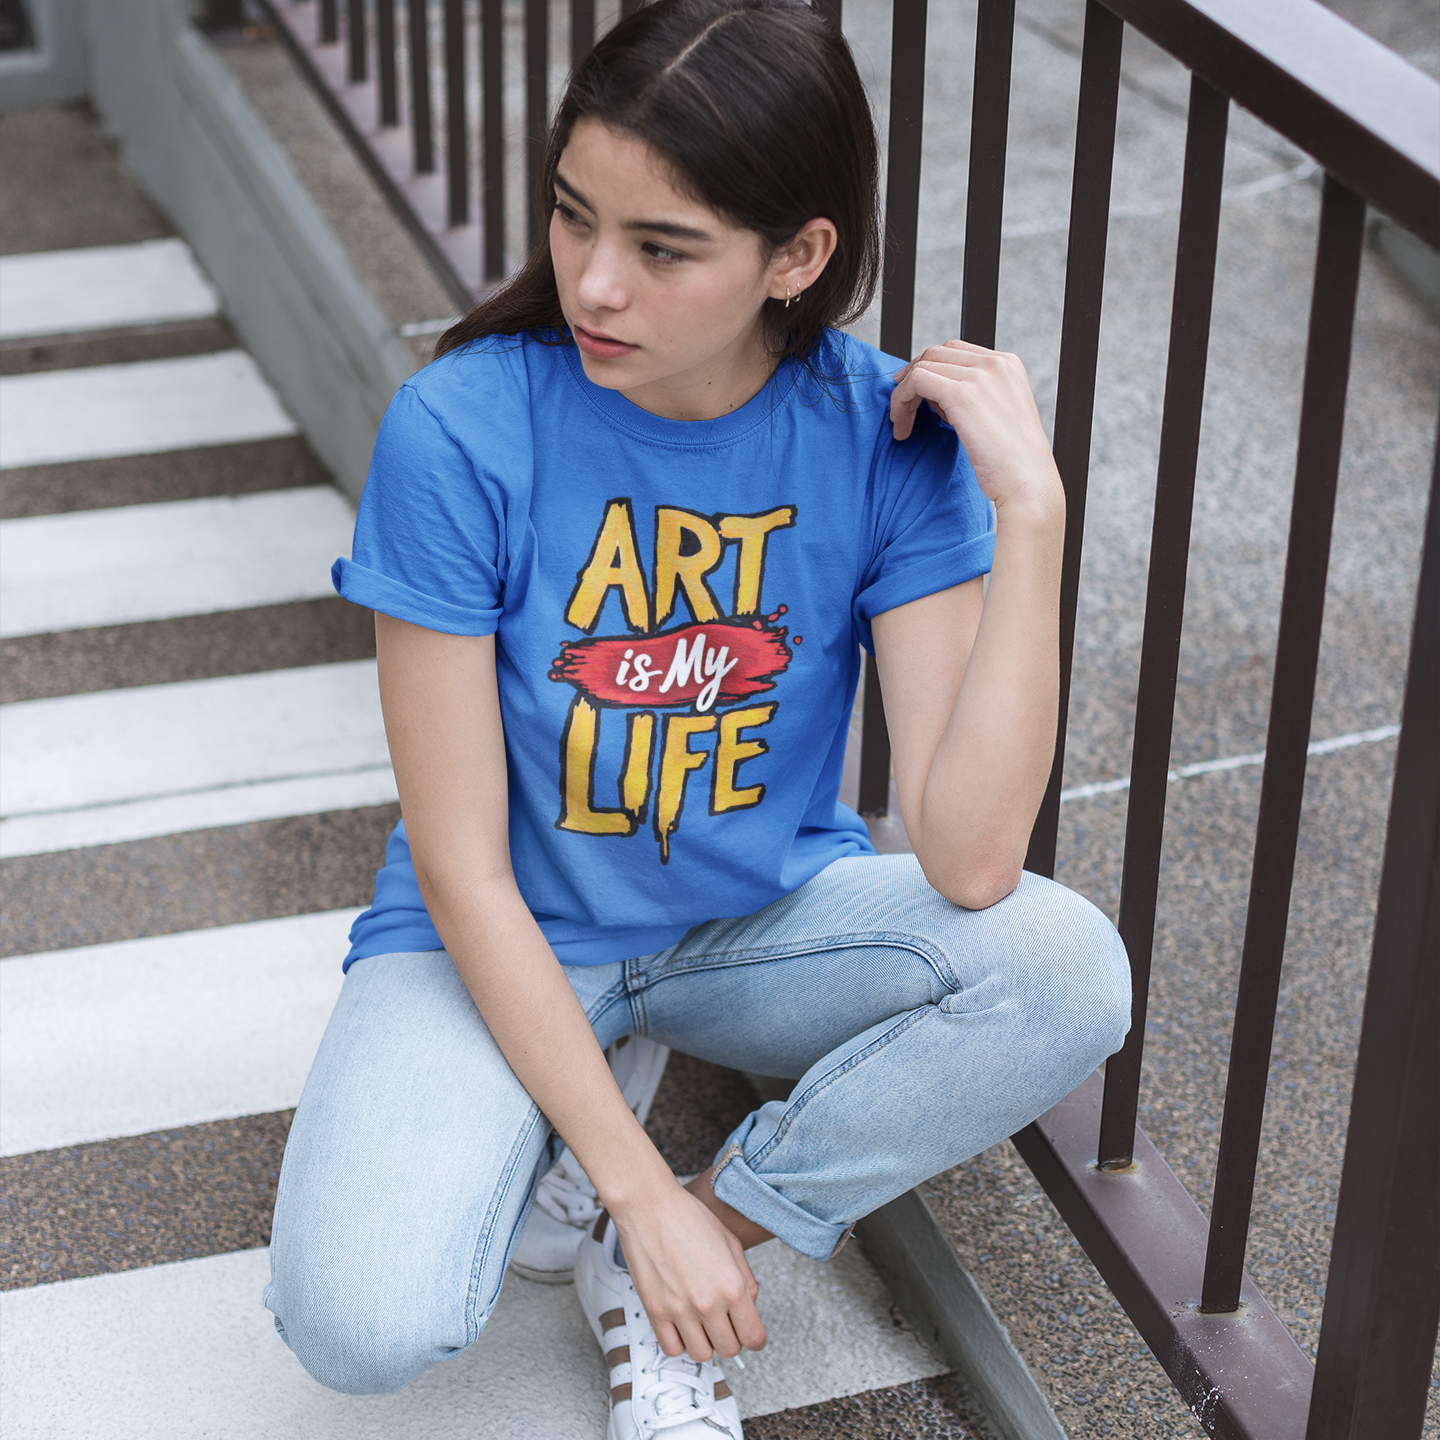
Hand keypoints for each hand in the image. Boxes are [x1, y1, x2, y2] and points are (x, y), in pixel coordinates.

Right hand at [608, 1178, 767, 1361]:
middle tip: (726, 1323)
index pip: (753, 1337)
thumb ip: (746, 1278)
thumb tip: (750, 1304)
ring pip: (702, 1354)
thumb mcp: (730, 1241)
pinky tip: (682, 1325)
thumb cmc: (689, 1217)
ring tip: (703, 1323)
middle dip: (732, 1338)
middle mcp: (708, 1303)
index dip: (756, 1338)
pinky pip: (672, 1349)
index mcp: (732, 1286)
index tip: (752, 1335)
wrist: (649, 1207)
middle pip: (730, 1349)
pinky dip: (680, 1342)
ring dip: (706, 1342)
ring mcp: (680, 1311)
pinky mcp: (655, 1311)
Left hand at [890, 339, 1062, 520]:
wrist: (1027, 483)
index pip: (955, 351)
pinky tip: (902, 426)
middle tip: (903, 411)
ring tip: (901, 424)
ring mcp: (980, 375)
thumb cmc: (1010, 461)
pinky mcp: (962, 393)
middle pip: (936, 353)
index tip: (917, 398)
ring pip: (922, 365)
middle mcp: (996, 362)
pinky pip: (916, 380)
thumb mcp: (995, 416)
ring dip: (903, 394)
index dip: (930, 372)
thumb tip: (931, 394)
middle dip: (913, 379)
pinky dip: (901, 400)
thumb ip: (970, 396)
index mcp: (1008, 364)